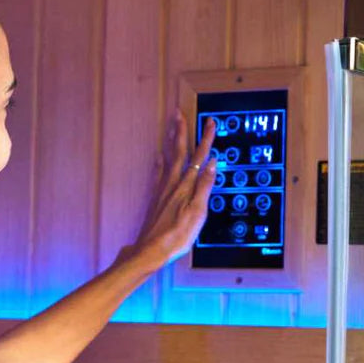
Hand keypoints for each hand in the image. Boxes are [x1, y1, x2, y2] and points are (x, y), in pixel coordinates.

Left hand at [121, 108, 216, 272]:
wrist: (150, 249)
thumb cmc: (176, 236)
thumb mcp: (197, 213)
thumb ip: (204, 186)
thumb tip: (212, 163)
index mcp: (186, 186)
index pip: (199, 157)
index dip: (205, 139)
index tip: (210, 123)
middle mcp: (172, 184)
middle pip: (178, 152)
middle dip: (181, 132)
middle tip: (178, 113)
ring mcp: (162, 190)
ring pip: (167, 159)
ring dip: (170, 141)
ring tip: (171, 127)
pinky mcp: (156, 198)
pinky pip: (158, 174)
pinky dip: (159, 162)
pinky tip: (158, 157)